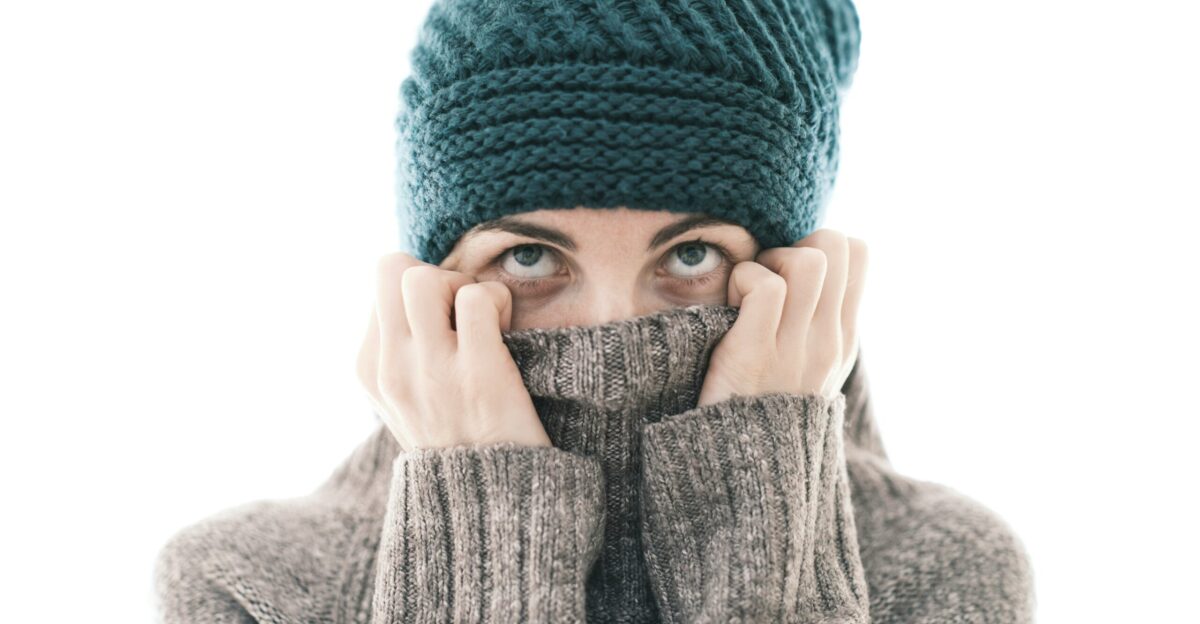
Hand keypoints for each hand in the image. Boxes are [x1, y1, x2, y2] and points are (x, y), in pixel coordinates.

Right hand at [356, 252, 551, 449]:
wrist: (491, 506)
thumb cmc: (460, 444)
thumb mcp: (407, 403)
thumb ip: (402, 353)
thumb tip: (416, 292)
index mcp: (368, 370)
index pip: (381, 288)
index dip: (421, 297)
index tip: (445, 329)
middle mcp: (389, 369)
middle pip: (392, 269)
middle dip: (434, 275)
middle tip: (461, 312)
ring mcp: (429, 371)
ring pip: (423, 277)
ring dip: (463, 286)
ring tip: (483, 321)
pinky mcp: (478, 374)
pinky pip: (477, 298)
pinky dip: (498, 302)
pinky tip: (508, 331)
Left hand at [697, 229, 866, 406]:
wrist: (741, 479)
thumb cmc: (755, 414)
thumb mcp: (800, 371)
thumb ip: (808, 324)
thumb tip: (798, 274)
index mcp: (841, 339)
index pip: (858, 252)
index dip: (816, 245)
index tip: (786, 276)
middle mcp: (828, 341)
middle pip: (835, 244)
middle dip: (792, 245)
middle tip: (764, 282)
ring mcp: (796, 350)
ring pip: (808, 259)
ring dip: (767, 262)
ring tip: (744, 297)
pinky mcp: (754, 356)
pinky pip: (765, 287)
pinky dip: (741, 283)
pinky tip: (727, 312)